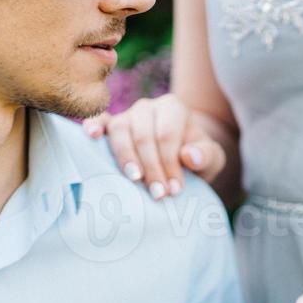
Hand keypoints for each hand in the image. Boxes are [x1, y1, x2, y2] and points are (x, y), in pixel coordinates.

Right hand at [83, 94, 226, 198]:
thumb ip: (207, 155)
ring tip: (134, 180)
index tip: (174, 191)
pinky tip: (90, 136)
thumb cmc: (196, 157)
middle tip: (158, 195)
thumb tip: (190, 156)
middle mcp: (147, 107)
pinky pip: (100, 121)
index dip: (170, 163)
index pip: (167, 135)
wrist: (182, 157)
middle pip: (143, 135)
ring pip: (120, 130)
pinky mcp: (111, 126)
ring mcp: (127, 115)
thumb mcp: (211, 158)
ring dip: (126, 158)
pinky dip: (93, 126)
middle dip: (151, 167)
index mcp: (172, 108)